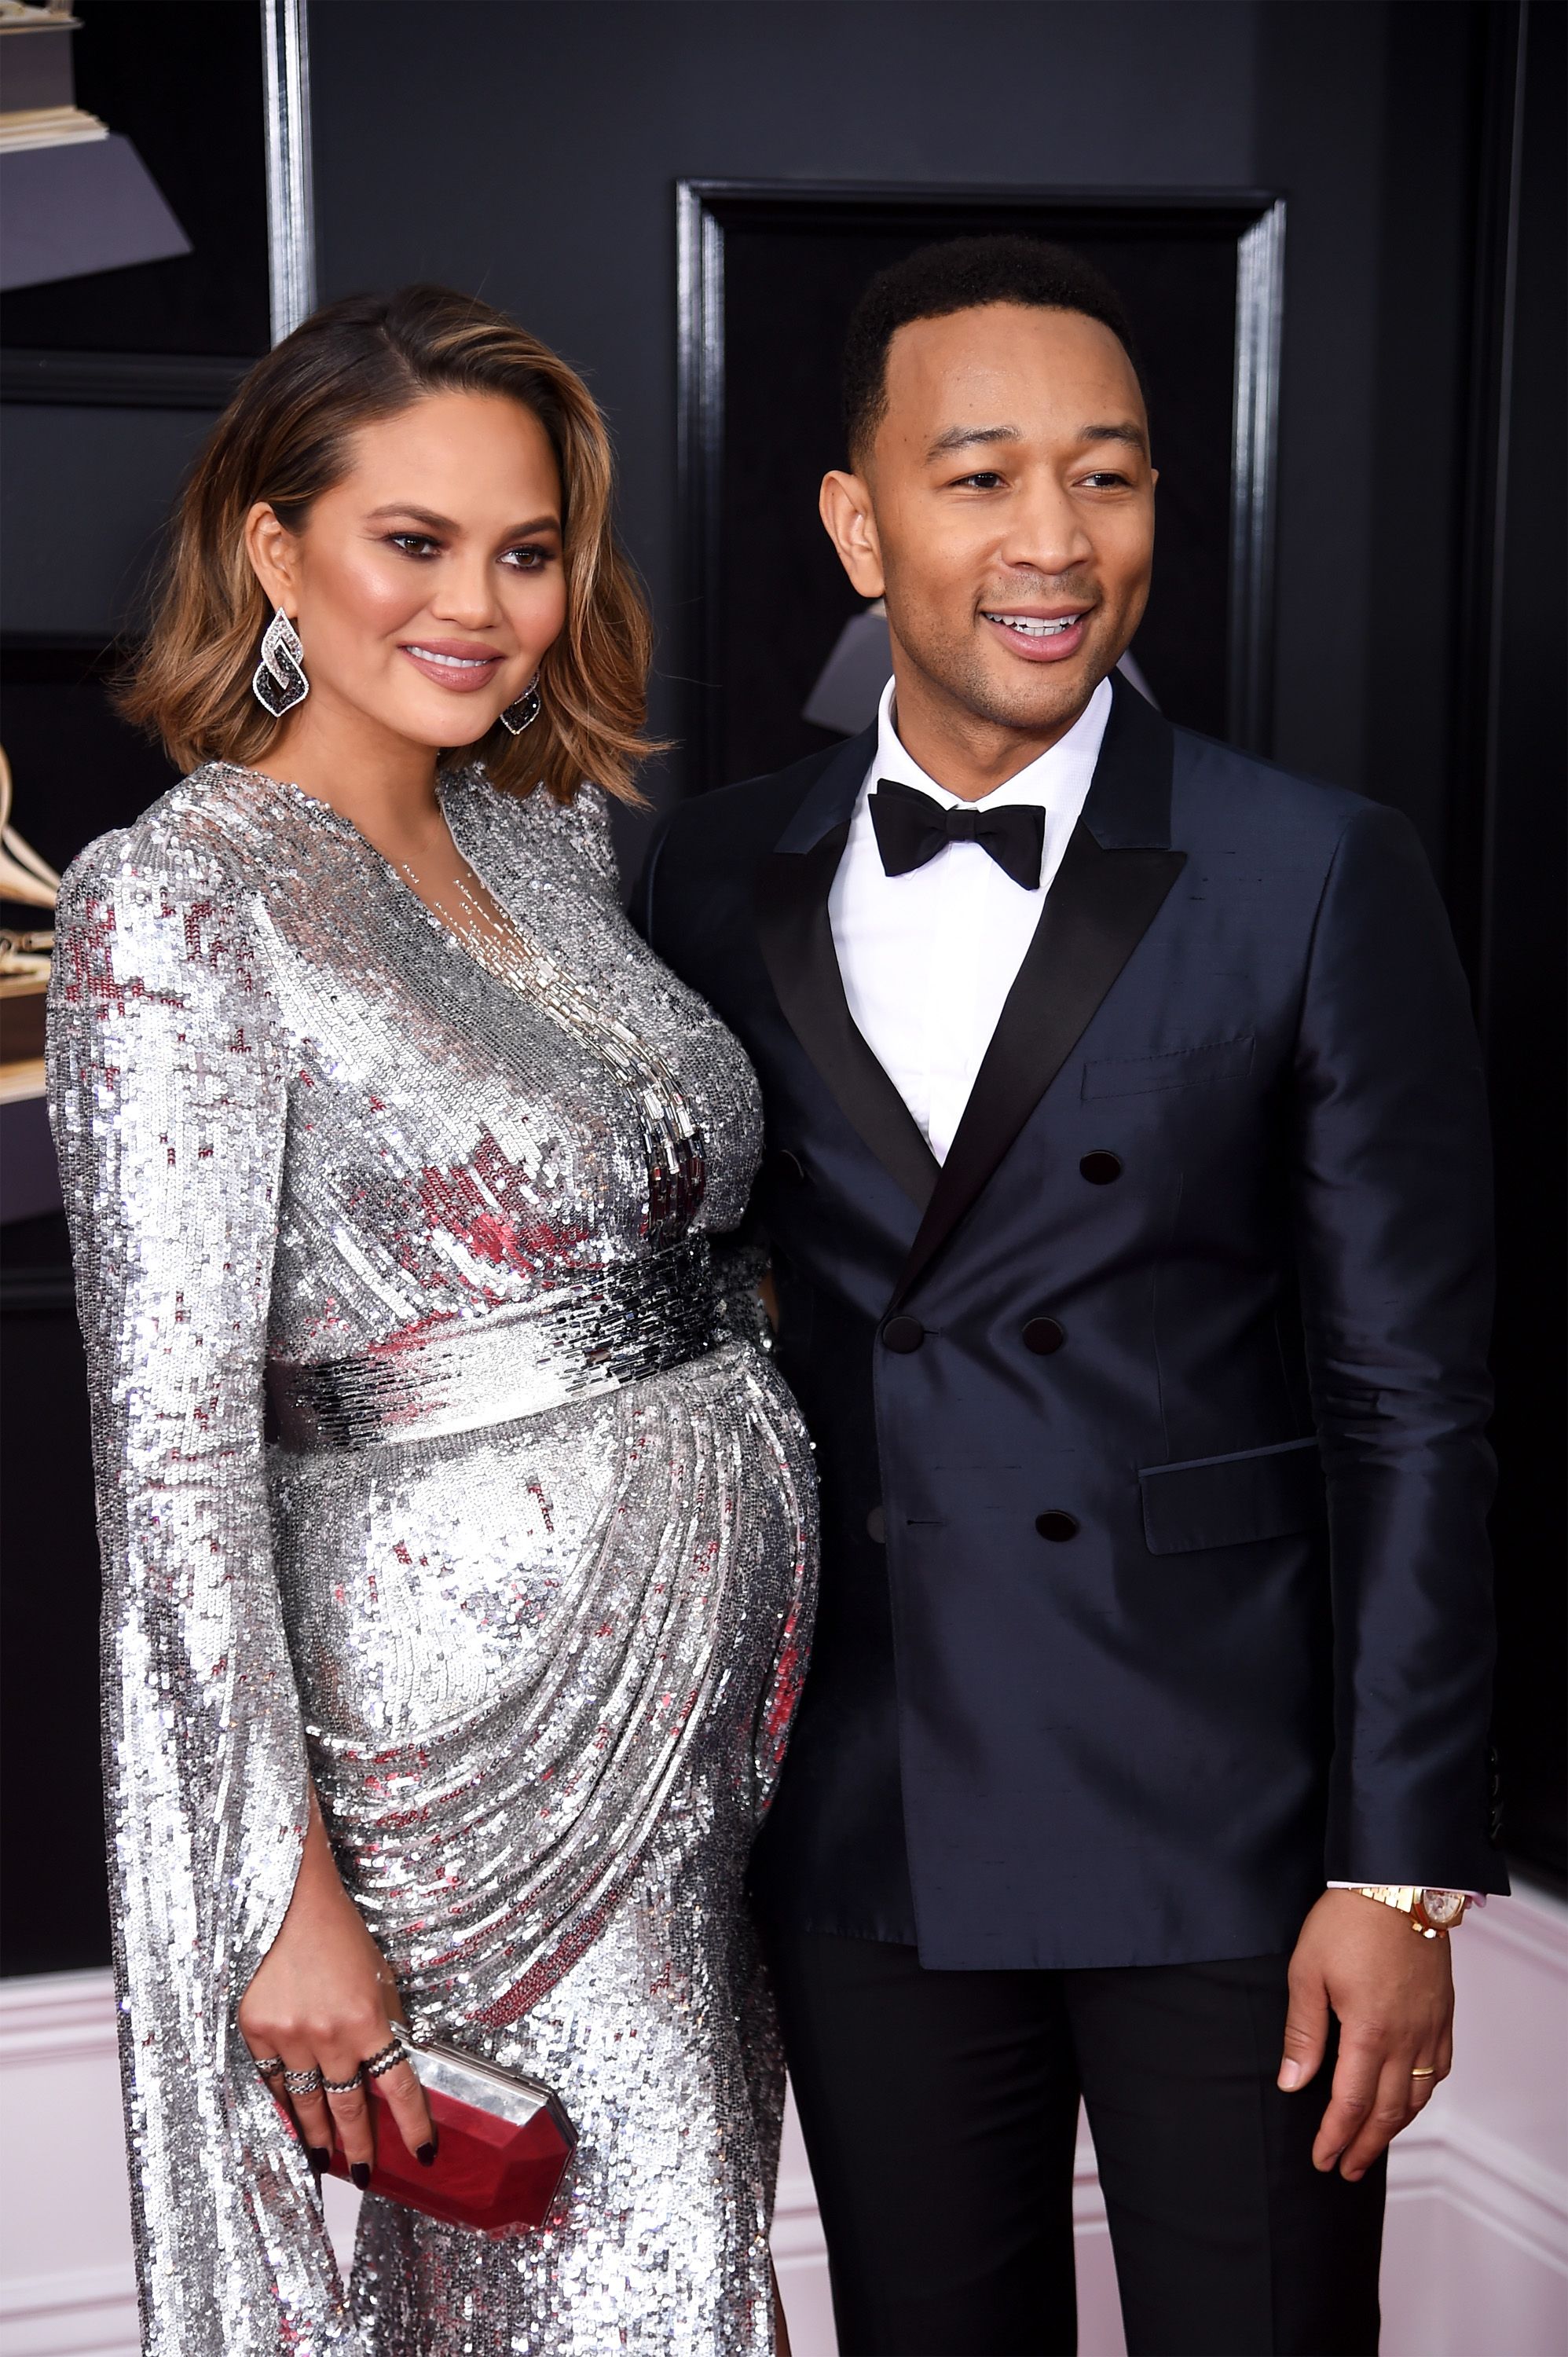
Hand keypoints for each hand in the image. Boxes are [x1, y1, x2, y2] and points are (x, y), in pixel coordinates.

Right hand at [238, 1784, 434, 2184]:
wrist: (291, 1901)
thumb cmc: (341, 1934)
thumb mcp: (379, 1975)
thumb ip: (385, 2022)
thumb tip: (394, 2066)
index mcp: (370, 2018)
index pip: (400, 2086)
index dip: (414, 2125)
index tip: (425, 2154)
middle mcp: (331, 2034)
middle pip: (350, 2107)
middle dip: (360, 2146)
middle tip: (365, 2175)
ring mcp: (291, 2035)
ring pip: (306, 2103)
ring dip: (318, 2136)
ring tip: (324, 2160)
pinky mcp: (257, 2030)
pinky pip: (273, 2079)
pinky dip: (283, 2101)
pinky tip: (290, 2119)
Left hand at [1279, 1889, 1452, 2180]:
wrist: (1396, 1884)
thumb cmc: (1348, 1921)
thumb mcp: (1307, 1972)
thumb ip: (1303, 2032)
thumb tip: (1293, 2082)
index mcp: (1368, 2032)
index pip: (1350, 2104)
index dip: (1335, 2137)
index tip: (1322, 2158)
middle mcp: (1406, 2039)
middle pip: (1386, 2112)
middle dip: (1364, 2147)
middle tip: (1345, 2169)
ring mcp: (1429, 2028)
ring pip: (1416, 2097)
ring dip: (1393, 2128)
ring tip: (1372, 2146)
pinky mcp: (1443, 2014)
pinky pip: (1440, 2069)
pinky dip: (1423, 2094)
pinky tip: (1410, 2099)